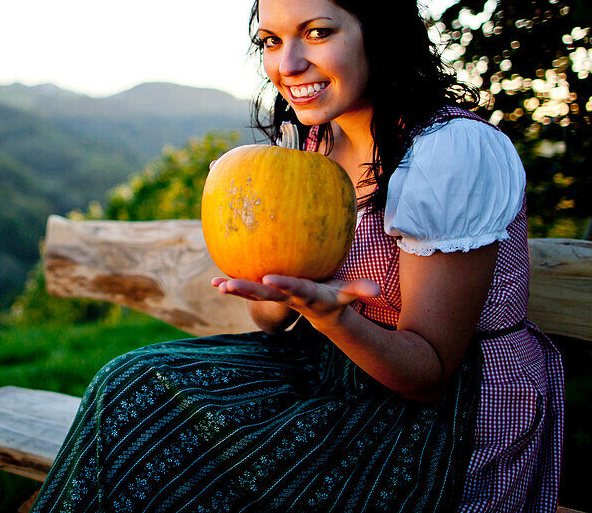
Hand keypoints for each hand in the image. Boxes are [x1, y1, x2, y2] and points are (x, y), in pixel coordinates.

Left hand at [211, 274, 380, 329]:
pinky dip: (230, 287)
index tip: (269, 278)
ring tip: (218, 285)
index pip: (295, 288)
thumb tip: (379, 291)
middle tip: (228, 285)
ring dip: (235, 290)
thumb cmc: (335, 296)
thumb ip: (360, 290)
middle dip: (247, 290)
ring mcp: (276, 297)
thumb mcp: (347, 294)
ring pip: (253, 294)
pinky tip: (213, 282)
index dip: (283, 284)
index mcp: (306, 295)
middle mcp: (287, 297)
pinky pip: (246, 292)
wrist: (321, 313)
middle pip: (266, 294)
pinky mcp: (267, 294)